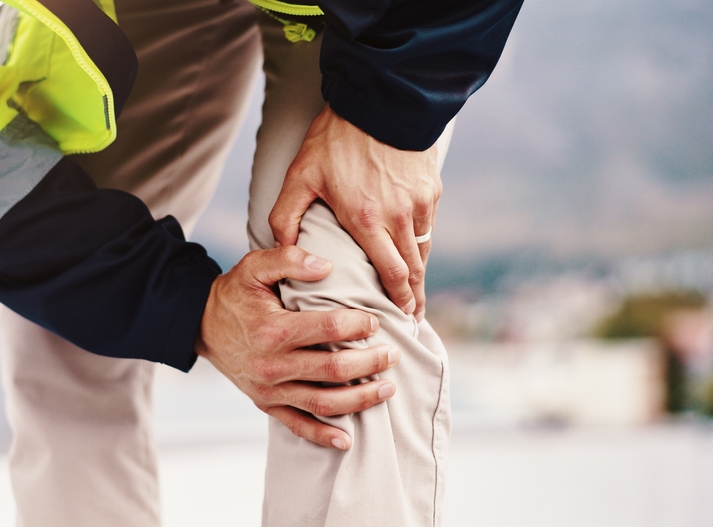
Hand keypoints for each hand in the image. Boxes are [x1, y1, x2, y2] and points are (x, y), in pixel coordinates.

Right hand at [196, 246, 400, 449]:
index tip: (375, 320)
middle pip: (334, 368)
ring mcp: (269, 389)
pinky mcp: (265, 404)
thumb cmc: (235, 293)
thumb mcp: (254, 266)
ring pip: (323, 401)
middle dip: (370, 362)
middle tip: (393, 354)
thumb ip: (289, 259)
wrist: (201, 325)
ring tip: (388, 388)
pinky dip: (323, 435)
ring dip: (360, 398)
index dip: (358, 324)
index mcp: (272, 329)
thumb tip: (326, 265)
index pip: (328, 328)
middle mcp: (271, 364)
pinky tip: (347, 440)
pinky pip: (298, 425)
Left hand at [269, 104, 443, 320]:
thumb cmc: (336, 138)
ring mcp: (420, 202)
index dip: (399, 300)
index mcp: (367, 219)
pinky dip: (422, 243)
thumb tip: (281, 250)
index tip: (403, 317)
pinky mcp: (431, 187)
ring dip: (419, 271)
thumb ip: (286, 216)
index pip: (390, 274)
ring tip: (416, 290)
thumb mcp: (300, 175)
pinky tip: (415, 251)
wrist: (379, 99)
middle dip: (415, 296)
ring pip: (423, 248)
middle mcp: (399, 216)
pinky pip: (428, 225)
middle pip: (413, 269)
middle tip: (414, 316)